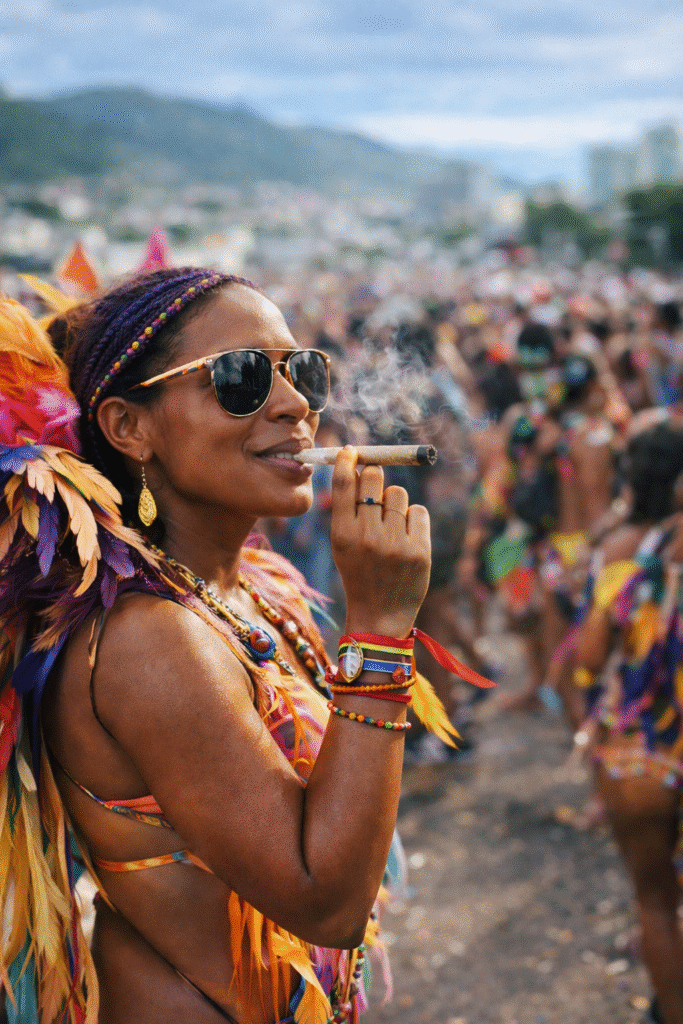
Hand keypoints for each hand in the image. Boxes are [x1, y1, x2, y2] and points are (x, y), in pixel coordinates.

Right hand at [329, 447, 430, 637]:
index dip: (348, 461)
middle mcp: (367, 537)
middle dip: (374, 474)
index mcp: (342, 534)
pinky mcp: (420, 551)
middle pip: (374, 478)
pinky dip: (413, 519)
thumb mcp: (342, 543)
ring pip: (398, 494)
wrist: (379, 616)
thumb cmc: (359, 572)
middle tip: (374, 483)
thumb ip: (347, 508)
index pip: (344, 484)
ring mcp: (395, 544)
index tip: (351, 452)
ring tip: (390, 526)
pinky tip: (406, 537)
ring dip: (394, 503)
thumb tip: (357, 465)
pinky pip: (419, 511)